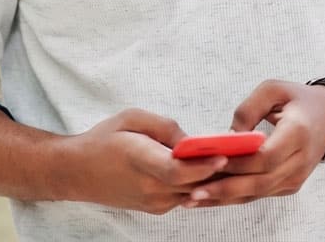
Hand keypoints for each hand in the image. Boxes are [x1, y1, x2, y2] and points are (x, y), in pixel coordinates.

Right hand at [59, 108, 229, 214]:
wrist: (77, 171)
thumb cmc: (104, 139)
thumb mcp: (131, 118)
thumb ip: (164, 126)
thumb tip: (192, 140)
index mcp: (139, 160)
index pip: (177, 170)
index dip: (203, 165)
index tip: (225, 154)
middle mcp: (148, 187)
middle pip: (192, 183)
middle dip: (219, 170)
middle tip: (247, 153)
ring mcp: (153, 202)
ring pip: (192, 191)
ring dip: (212, 178)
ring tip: (238, 159)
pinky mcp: (156, 208)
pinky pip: (185, 195)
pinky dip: (198, 183)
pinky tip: (213, 169)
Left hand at [184, 80, 324, 208]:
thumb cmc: (298, 99)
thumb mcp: (272, 89)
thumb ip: (247, 110)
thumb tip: (227, 137)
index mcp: (298, 133)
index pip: (267, 156)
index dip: (240, 162)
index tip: (213, 162)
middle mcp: (300, 161)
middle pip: (260, 181)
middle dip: (226, 188)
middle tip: (194, 192)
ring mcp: (297, 176)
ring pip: (258, 192)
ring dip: (226, 198)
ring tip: (193, 200)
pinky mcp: (290, 184)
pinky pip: (260, 193)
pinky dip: (235, 197)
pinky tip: (211, 198)